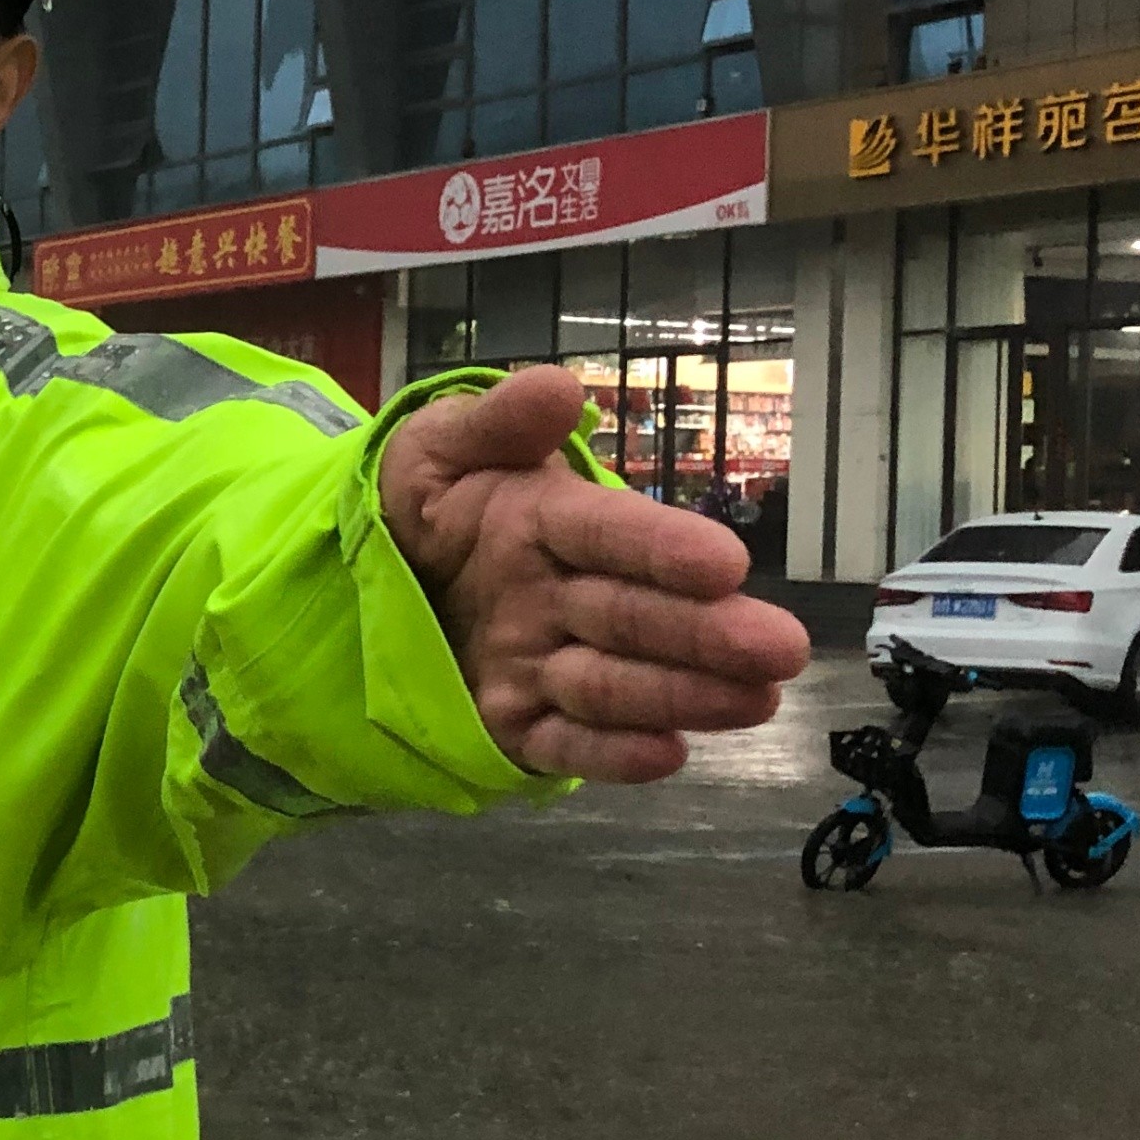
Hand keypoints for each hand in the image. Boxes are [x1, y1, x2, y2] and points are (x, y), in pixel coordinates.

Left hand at [376, 365, 814, 782]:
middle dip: (709, 634)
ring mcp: (539, 665)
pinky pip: (564, 743)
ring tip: (754, 700)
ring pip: (616, 684)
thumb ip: (493, 424)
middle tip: (780, 647)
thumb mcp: (434, 450)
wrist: (360, 578)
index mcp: (548, 522)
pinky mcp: (514, 727)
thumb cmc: (414, 504)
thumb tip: (557, 386)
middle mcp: (557, 598)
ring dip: (685, 694)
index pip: (609, 533)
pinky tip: (666, 754)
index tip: (725, 564)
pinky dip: (613, 752)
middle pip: (635, 616)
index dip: (662, 548)